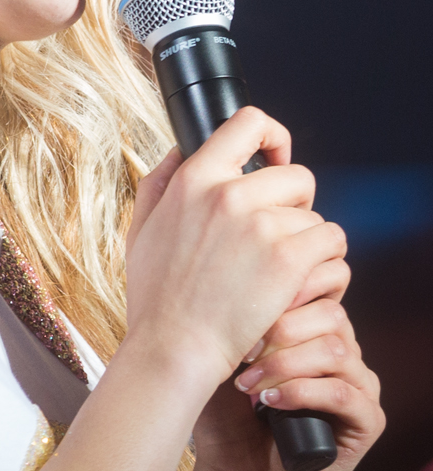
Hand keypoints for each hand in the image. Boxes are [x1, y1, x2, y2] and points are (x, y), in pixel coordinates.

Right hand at [125, 107, 347, 392]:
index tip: (275, 158)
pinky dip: (323, 260)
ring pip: (313, 214)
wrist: (174, 348)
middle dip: (294, 204)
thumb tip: (180, 151)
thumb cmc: (156, 298)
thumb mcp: (139, 229)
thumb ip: (158, 182)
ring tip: (281, 270)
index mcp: (193, 180)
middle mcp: (228, 194)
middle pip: (294, 174)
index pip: (247, 122)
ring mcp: (261, 225)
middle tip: (276, 237)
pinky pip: (330, 239)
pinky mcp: (288, 258)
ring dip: (306, 239)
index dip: (272, 136)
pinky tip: (299, 281)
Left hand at [191, 280, 383, 470]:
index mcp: (316, 328)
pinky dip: (303, 394)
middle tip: (241, 356)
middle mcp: (343, 351)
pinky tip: (270, 403)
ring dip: (285, 366)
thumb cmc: (224, 413)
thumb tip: (235, 280)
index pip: (322, 287)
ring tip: (248, 386)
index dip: (288, 289)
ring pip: (336, 354)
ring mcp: (359, 386)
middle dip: (280, 331)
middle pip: (330, 317)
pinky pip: (344, 395)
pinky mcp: (366, 422)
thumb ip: (238, 320)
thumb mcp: (224, 359)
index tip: (245, 305)